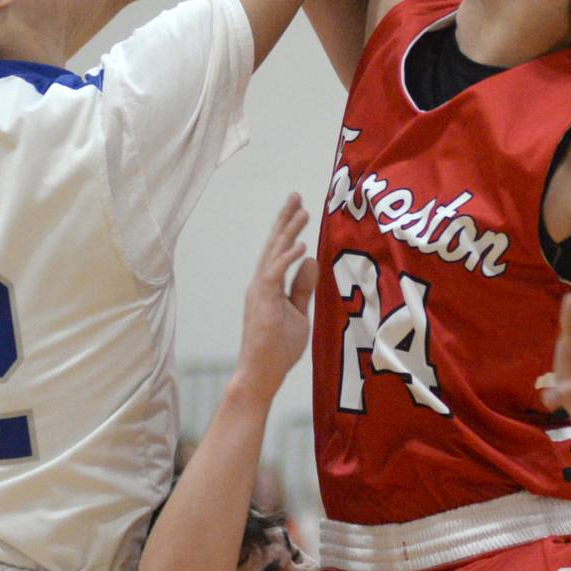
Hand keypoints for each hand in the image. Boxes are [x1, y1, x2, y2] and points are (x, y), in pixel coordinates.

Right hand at [234, 195, 318, 401]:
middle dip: (285, 219)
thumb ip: (302, 287)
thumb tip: (311, 260)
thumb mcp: (298, 313)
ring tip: (301, 211)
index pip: (278, 250)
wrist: (260, 375)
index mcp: (268, 284)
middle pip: (274, 244)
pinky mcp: (263, 301)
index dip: (288, 228)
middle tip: (295, 195)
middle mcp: (261, 282)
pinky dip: (287, 257)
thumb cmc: (278, 349)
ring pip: (274, 253)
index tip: (299, 208)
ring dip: (288, 231)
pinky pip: (275, 273)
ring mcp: (260, 290)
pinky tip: (300, 244)